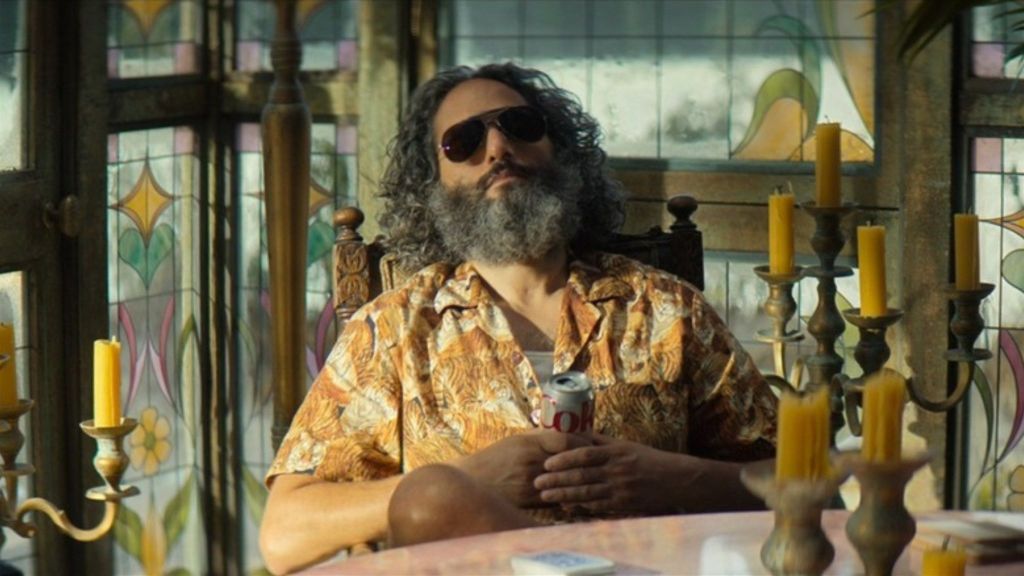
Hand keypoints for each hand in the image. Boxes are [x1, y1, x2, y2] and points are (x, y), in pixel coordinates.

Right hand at [454, 431, 592, 507]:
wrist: (472, 482)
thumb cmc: (494, 459)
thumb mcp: (515, 442)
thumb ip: (538, 438)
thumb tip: (564, 433)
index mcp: (529, 444)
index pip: (565, 440)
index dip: (582, 442)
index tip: (590, 443)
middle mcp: (532, 462)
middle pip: (569, 460)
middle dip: (586, 461)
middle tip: (599, 460)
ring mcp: (531, 482)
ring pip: (565, 480)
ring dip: (580, 479)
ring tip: (592, 477)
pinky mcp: (529, 500)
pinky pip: (556, 497)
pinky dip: (568, 495)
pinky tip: (577, 493)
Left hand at [533, 434, 689, 514]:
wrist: (675, 479)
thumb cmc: (648, 460)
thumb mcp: (625, 445)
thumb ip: (601, 440)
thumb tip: (578, 432)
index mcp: (615, 451)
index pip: (584, 454)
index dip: (563, 459)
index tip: (546, 463)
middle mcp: (616, 469)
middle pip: (581, 474)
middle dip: (557, 479)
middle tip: (537, 482)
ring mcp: (620, 488)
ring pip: (586, 492)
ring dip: (563, 494)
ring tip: (545, 496)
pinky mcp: (624, 504)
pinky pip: (598, 505)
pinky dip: (580, 506)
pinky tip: (566, 506)